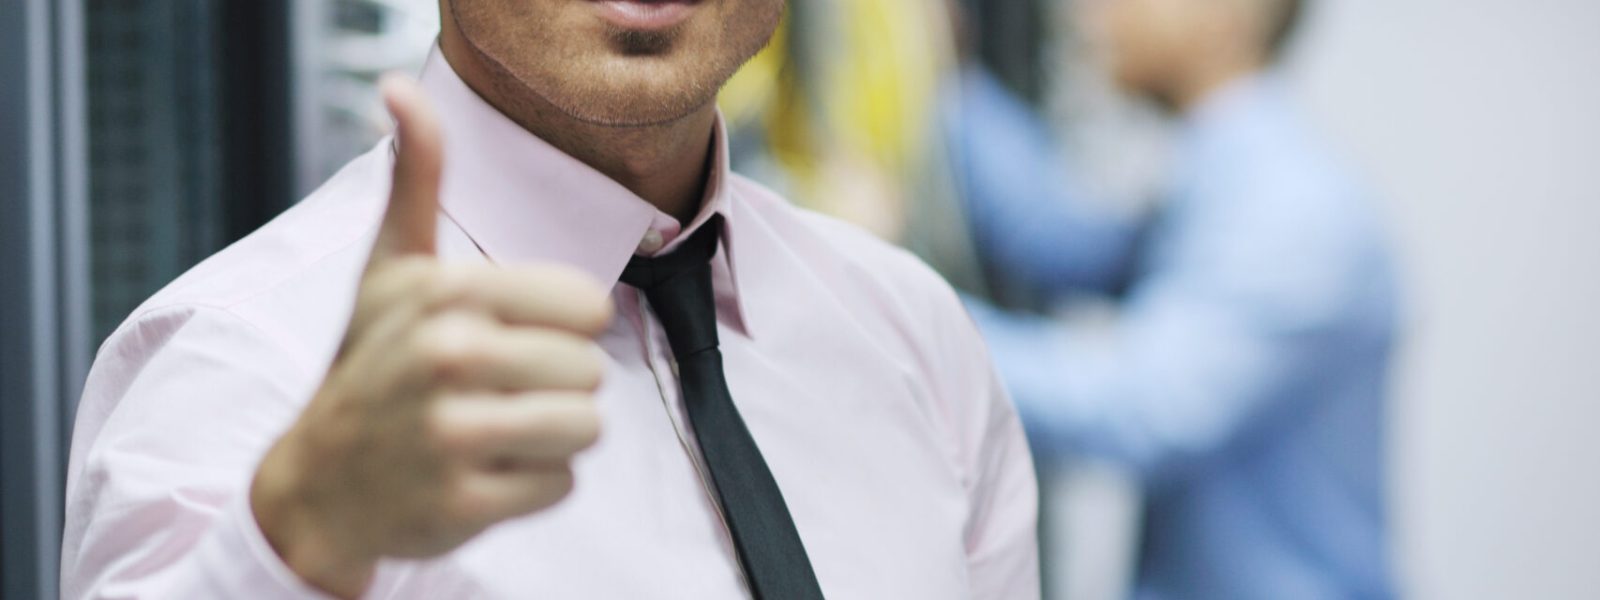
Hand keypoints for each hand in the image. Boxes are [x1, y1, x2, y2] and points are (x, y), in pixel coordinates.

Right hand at [249, 75, 612, 598]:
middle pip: (591, 370)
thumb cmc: (370, 364)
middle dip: (556, 385)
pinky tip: (484, 473)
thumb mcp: (390, 269)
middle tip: (497, 392)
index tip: (510, 336)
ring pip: (586, 427)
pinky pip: (561, 486)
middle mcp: (449, 358)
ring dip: (554, 436)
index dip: (562, 326)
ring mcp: (453, 434)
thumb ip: (418, 181)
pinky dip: (534, 486)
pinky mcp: (464, 503)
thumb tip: (403, 93)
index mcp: (448, 294)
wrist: (319, 480)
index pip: (587, 305)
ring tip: (498, 431)